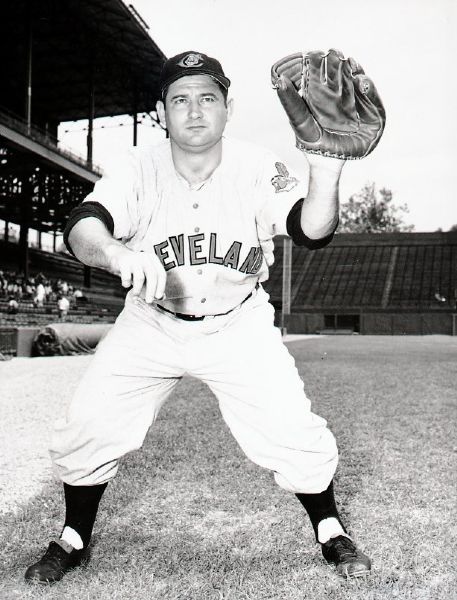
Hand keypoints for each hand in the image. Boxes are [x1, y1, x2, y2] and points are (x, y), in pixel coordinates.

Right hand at [104, 244, 165, 302]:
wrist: (118, 256)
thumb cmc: (135, 268)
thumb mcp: (146, 274)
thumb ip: (154, 285)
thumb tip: (162, 297)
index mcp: (154, 260)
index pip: (161, 274)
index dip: (161, 286)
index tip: (158, 297)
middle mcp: (146, 258)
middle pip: (152, 275)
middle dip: (151, 290)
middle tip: (148, 301)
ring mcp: (135, 259)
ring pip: (140, 277)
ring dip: (138, 289)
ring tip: (135, 294)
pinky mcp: (124, 263)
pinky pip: (127, 277)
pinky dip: (126, 284)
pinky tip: (126, 285)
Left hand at [271, 49, 385, 159]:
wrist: (330, 163)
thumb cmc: (311, 143)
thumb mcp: (299, 122)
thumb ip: (291, 102)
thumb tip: (280, 79)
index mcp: (323, 92)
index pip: (323, 71)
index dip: (321, 62)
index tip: (317, 54)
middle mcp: (342, 93)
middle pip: (342, 72)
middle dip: (339, 62)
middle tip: (334, 54)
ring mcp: (358, 100)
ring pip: (358, 79)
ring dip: (354, 70)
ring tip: (350, 64)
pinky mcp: (373, 111)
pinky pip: (372, 95)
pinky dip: (368, 87)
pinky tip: (361, 82)